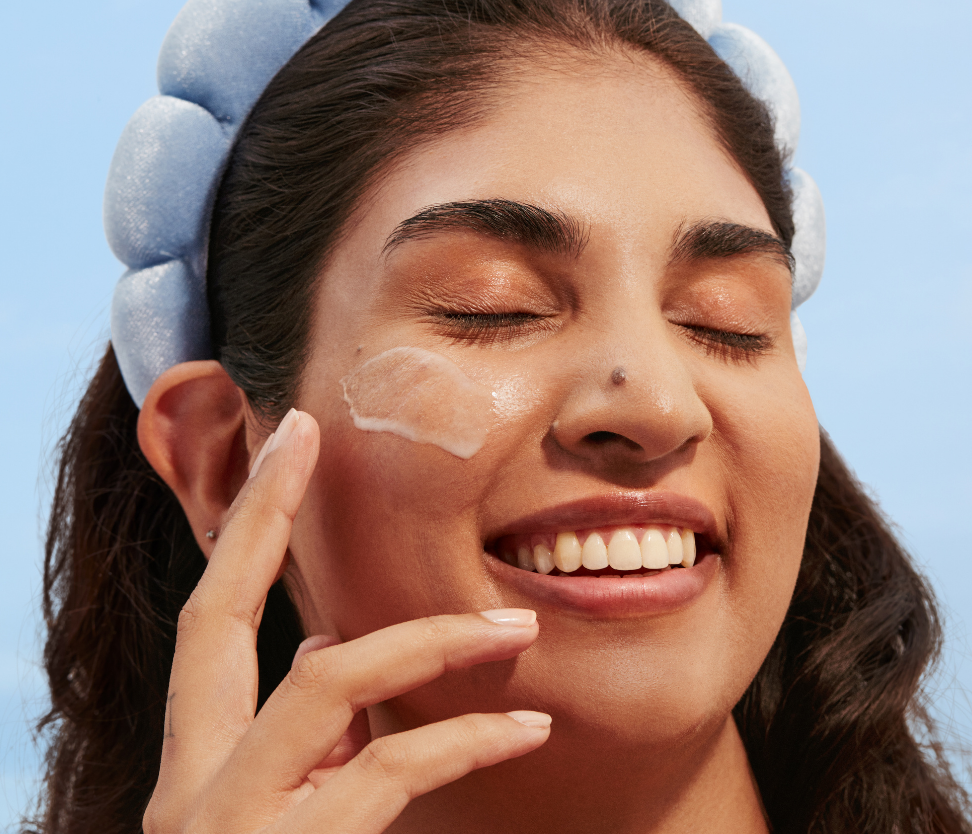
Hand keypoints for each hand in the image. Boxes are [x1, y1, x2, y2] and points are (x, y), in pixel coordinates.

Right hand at [143, 408, 548, 832]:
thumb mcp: (290, 815)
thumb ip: (310, 738)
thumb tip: (326, 646)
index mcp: (198, 768)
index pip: (210, 623)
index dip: (242, 525)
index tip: (283, 439)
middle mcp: (192, 787)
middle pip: (216, 620)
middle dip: (262, 514)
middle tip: (308, 428)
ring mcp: (229, 822)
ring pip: (325, 677)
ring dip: (433, 640)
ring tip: (516, 630)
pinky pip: (388, 766)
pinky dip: (466, 738)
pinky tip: (527, 728)